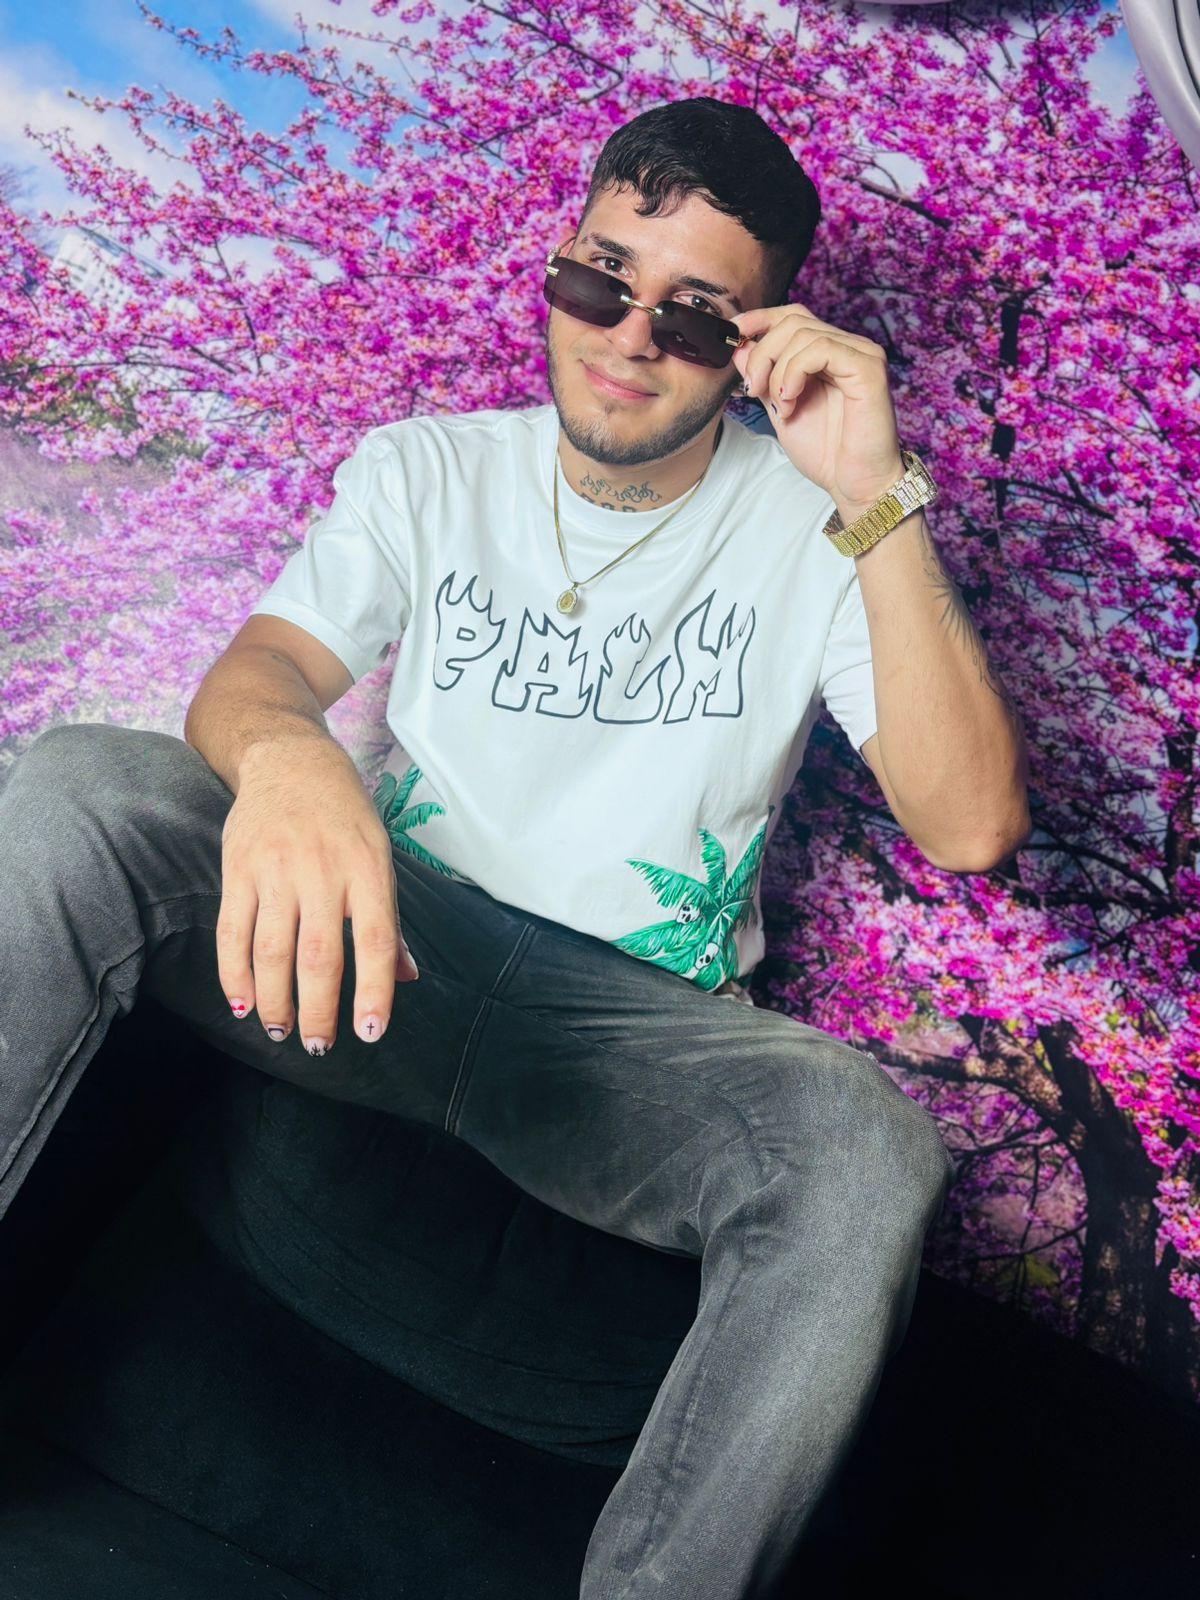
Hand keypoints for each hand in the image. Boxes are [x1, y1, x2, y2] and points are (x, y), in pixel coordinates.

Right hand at [217, 738, 418, 1055]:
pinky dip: (235, 974)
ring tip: (280, 1031)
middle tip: (318, 1047)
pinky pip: (233, 930)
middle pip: (319, 955)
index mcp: (368, 868)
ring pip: (272, 950)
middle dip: (317, 1010)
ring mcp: (277, 868)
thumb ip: (388, 919)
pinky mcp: (238, 867)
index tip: (369, 1031)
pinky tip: (243, 1003)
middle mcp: (323, 869)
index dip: (374, 989)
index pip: (376, 939)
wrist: (289, 759)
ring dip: (275, 1000)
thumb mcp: (378, 854)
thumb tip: (407, 978)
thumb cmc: (343, 815)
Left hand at [730, 302, 905, 520]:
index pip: (792, 316)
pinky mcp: (868, 368)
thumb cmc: (826, 453)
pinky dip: (795, 373)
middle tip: (753, 390)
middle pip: (793, 320)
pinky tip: (791, 401)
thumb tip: (740, 346)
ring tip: (781, 407)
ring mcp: (861, 354)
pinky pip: (821, 349)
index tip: (732, 334)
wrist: (854, 485)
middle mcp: (847, 347)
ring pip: (803, 333)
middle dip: (761, 353)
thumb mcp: (780, 409)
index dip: (759, 319)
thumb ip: (764, 378)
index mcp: (828, 355)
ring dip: (778, 371)